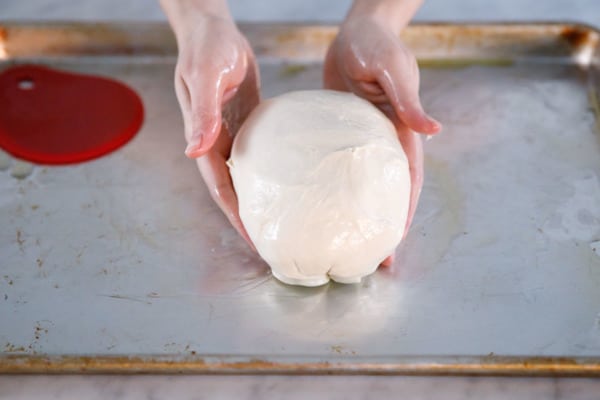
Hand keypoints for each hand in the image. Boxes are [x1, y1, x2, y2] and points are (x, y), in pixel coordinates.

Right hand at [170, 12, 259, 247]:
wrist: (213, 30)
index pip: (219, 187)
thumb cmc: (206, 49)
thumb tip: (195, 151)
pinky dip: (268, 175)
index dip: (234, 215)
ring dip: (258, 200)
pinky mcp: (246, 124)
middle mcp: (216, 142)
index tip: (252, 239)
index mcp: (204, 138)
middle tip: (270, 241)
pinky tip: (287, 185)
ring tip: (279, 221)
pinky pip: (256, 157)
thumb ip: (202, 113)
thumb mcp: (206, 77)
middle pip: (231, 190)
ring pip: (245, 177)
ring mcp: (231, 134)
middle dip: (247, 217)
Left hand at [324, 15, 440, 265]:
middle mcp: (382, 144)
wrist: (357, 31)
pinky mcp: (339, 134)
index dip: (402, 216)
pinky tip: (315, 204)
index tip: (392, 246)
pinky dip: (330, 188)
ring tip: (338, 241)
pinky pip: (335, 167)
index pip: (407, 184)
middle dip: (379, 227)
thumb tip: (434, 129)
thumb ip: (408, 100)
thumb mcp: (395, 70)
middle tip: (367, 261)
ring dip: (353, 213)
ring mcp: (360, 141)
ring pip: (359, 186)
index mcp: (401, 134)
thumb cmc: (379, 45)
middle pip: (384, 193)